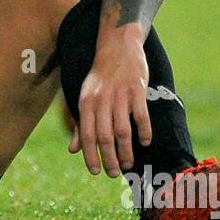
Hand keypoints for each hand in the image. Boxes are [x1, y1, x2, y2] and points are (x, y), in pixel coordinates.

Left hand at [68, 25, 151, 177]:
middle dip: (110, 159)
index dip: (91, 156)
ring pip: (123, 131)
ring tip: (128, 164)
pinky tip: (145, 143)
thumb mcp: (85, 97)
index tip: (96, 172)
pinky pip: (141, 116)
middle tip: (115, 173)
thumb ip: (81, 124)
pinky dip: (144, 132)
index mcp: (86, 103)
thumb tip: (73, 150)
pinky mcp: (137, 90)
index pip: (87, 135)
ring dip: (126, 151)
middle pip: (105, 137)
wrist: (117, 46)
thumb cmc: (100, 77)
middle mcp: (101, 100)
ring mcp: (120, 95)